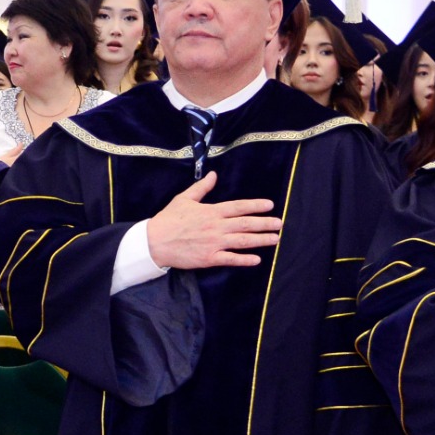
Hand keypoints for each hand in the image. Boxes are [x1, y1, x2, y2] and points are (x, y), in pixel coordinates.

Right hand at [145, 172, 282, 269]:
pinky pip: (230, 259)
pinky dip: (244, 260)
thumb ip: (201, 188)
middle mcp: (216, 226)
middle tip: (279, 223)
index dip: (256, 206)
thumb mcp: (184, 199)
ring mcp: (214, 243)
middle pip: (245, 224)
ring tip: (275, 239)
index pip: (238, 207)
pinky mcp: (209, 258)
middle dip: (265, 223)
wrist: (154, 242)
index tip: (270, 205)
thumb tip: (213, 175)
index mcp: (211, 211)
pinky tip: (256, 259)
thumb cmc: (168, 219)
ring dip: (261, 240)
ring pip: (242, 241)